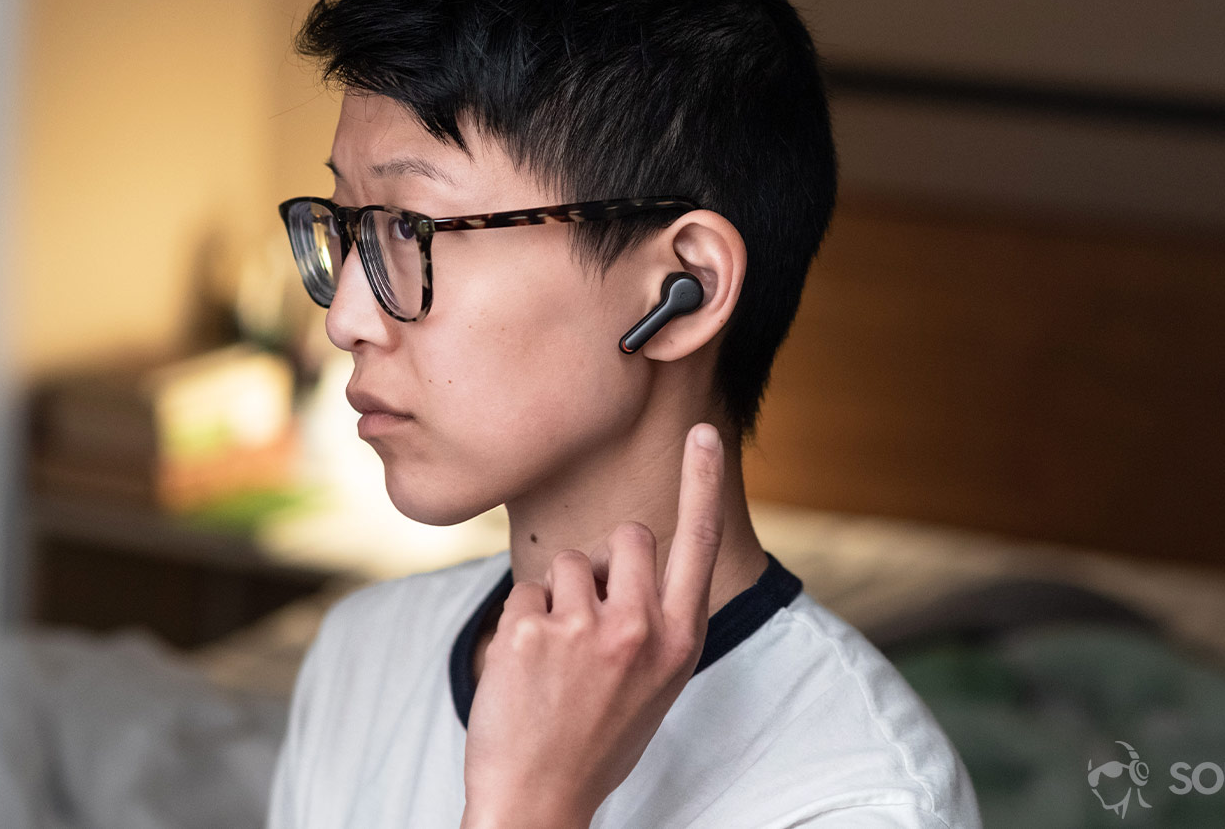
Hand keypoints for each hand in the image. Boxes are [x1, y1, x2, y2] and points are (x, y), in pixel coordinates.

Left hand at [460, 422, 726, 828]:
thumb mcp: (654, 684)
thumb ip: (653, 620)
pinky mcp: (531, 632)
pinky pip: (524, 592)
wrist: (538, 798)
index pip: (700, 545)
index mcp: (680, 642)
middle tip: (590, 616)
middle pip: (626, 537)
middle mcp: (640, 630)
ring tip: (556, 658)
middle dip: (605, 559)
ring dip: (557, 596)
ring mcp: (584, 630)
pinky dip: (520, 622)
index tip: (704, 432)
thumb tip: (624, 559)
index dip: (703, 483)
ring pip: (568, 562)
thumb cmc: (597, 738)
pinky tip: (525, 670)